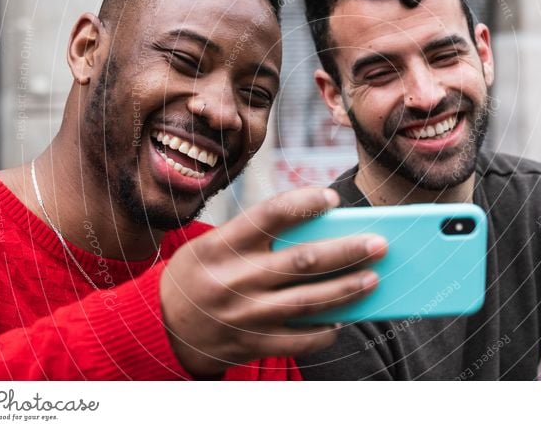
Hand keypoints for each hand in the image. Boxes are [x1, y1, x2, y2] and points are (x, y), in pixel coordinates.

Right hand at [159, 187, 386, 377]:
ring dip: (347, 290)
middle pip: (302, 261)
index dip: (303, 203)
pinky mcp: (251, 343)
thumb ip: (255, 237)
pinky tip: (344, 318)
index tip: (333, 197)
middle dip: (347, 251)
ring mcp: (244, 315)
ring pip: (308, 301)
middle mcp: (234, 279)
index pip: (268, 215)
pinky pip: (298, 339)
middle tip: (379, 243)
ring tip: (373, 278)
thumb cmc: (199, 274)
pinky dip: (325, 330)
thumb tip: (319, 229)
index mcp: (221, 245)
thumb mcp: (213, 245)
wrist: (161, 326)